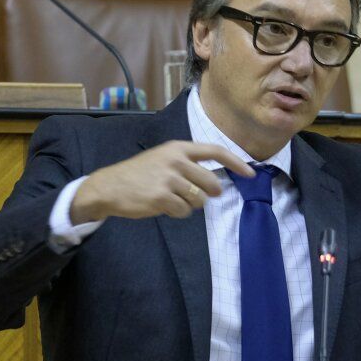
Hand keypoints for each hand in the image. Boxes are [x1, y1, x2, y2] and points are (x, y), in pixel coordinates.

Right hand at [70, 141, 253, 222]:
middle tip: (193, 194)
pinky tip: (162, 205)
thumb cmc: (140, 174)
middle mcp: (176, 160)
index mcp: (178, 148)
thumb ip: (188, 165)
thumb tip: (217, 183)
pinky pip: (184, 211)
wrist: (109, 186)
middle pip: (211, 183)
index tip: (251, 173)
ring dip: (189, 204)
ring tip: (170, 198)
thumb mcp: (163, 158)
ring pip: (199, 200)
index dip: (236, 163)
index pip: (216, 151)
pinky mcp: (162, 196)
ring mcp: (169, 178)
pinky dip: (177, 212)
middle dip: (209, 193)